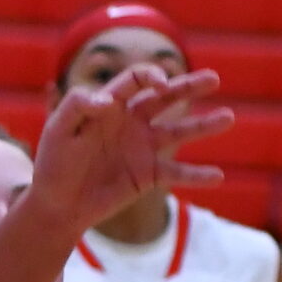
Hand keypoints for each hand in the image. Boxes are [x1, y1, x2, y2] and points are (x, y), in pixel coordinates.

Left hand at [32, 64, 232, 230]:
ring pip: (179, 131)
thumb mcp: (57, 130)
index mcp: (110, 104)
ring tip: (229, 117)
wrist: (57, 205)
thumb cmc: (53, 163)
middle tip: (214, 79)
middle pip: (166, 98)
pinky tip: (218, 175)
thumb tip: (106, 101)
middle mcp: (131, 121)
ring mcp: (143, 148)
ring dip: (204, 125)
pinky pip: (178, 173)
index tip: (162, 85)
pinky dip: (197, 175)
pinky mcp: (148, 176)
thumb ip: (76, 106)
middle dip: (189, 87)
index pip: (136, 80)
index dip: (152, 77)